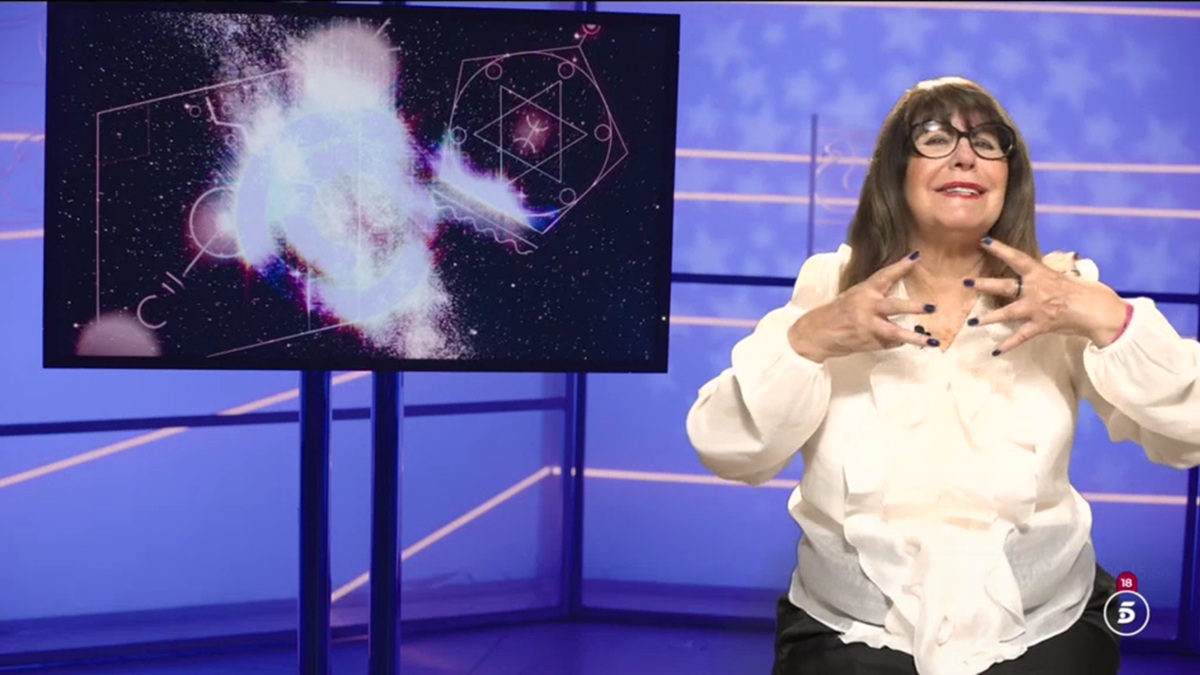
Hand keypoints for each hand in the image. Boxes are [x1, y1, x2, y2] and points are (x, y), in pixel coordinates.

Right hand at [788, 251, 938, 361]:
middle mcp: (867, 308)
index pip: (885, 275)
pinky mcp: (868, 343)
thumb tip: (900, 295)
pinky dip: (896, 341)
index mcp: (863, 291)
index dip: (901, 266)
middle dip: (914, 307)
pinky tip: (899, 341)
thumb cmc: (837, 312)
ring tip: (932, 341)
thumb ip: (875, 296)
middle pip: (894, 307)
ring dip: (915, 337)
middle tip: (932, 307)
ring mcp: (868, 327)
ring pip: (896, 332)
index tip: (916, 256)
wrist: (817, 333)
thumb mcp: (854, 297)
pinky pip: (890, 343)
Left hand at [967, 237, 1128, 353]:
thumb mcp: (1066, 277)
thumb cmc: (1088, 292)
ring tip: (972, 323)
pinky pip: (1020, 337)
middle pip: (1005, 286)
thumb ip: (1048, 278)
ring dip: (989, 318)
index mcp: (1041, 274)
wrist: (1100, 311)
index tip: (984, 241)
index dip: (1000, 249)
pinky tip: (995, 352)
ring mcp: (1036, 309)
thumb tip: (1039, 276)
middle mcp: (1035, 290)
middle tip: (965, 283)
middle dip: (984, 285)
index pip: (1017, 258)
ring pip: (1007, 313)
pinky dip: (1008, 345)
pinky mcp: (1041, 326)